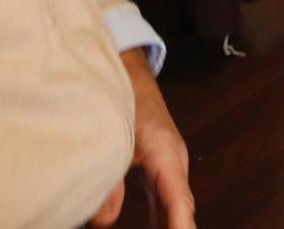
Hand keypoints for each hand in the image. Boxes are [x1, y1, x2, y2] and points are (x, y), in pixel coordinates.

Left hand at [91, 50, 195, 228]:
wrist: (128, 70)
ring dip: (172, 227)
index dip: (181, 227)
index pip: (179, 201)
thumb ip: (107, 182)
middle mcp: (174, 160)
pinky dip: (164, 219)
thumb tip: (102, 223)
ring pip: (175, 205)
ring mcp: (169, 162)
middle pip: (181, 208)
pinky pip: (166, 199)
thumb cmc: (122, 96)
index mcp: (165, 152)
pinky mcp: (159, 164)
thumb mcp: (112, 138)